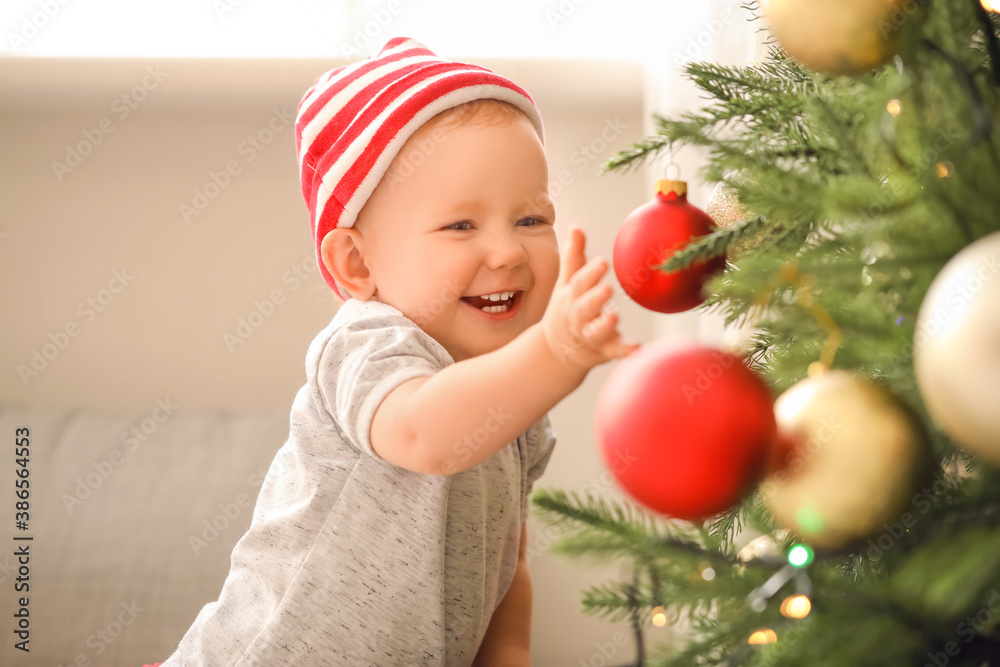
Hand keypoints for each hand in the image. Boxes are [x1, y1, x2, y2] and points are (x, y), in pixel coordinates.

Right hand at [541, 226, 639, 369]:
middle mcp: (578, 317)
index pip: (579, 283)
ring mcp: (590, 335)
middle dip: (595, 298)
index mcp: (571, 298)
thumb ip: (573, 257)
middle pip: (585, 307)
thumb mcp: (566, 284)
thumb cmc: (567, 310)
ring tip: (614, 316)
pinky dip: (624, 350)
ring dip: (604, 325)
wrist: (556, 352)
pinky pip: (614, 351)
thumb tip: (576, 227)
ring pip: (596, 332)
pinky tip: (637, 347)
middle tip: (608, 288)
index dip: (591, 273)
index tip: (604, 262)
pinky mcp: (603, 351)